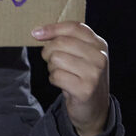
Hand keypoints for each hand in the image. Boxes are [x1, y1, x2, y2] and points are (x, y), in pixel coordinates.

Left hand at [32, 21, 110, 135]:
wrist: (95, 108)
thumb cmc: (82, 76)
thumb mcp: (81, 54)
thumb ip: (65, 39)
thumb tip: (38, 32)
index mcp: (99, 44)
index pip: (74, 27)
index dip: (52, 28)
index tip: (36, 33)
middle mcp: (100, 57)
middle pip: (61, 42)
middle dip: (49, 51)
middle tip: (52, 62)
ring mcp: (94, 74)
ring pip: (56, 58)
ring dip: (52, 67)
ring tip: (62, 73)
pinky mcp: (85, 90)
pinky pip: (56, 76)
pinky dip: (54, 79)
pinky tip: (63, 84)